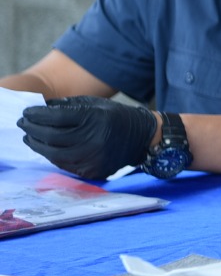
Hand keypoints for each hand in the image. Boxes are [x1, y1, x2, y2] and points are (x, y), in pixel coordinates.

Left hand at [19, 96, 156, 180]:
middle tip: (23, 124)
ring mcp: (92, 158)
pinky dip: (52, 156)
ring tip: (30, 138)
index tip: (26, 113)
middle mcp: (93, 140)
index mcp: (94, 118)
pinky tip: (47, 148)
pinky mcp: (92, 171)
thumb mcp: (95, 104)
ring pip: (54, 154)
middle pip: (51, 137)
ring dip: (38, 145)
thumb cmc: (115, 117)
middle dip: (33, 130)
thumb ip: (68, 106)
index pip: (56, 117)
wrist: (143, 138)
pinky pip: (64, 164)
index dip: (37, 115)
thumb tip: (41, 108)